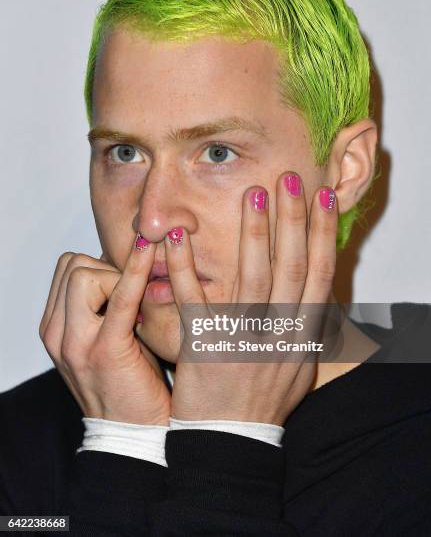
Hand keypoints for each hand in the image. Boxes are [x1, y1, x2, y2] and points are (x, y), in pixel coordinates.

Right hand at [39, 238, 170, 424]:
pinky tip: (152, 251)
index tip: (126, 284)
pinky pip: (120, 296)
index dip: (100, 266)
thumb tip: (119, 261)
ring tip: (140, 305)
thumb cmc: (131, 380)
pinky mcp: (106, 350)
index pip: (66, 269)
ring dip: (118, 276)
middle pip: (72, 265)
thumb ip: (105, 303)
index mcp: (55, 330)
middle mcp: (56, 335)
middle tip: (133, 295)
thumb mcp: (107, 336)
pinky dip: (136, 269)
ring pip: (84, 273)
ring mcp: (75, 344)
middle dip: (106, 268)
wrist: (137, 434)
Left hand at [166, 172, 337, 425]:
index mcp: (301, 337)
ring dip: (253, 233)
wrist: (230, 441)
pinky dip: (185, 269)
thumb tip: (316, 293)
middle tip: (287, 179)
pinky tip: (177, 239)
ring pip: (252, 278)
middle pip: (290, 268)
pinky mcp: (204, 349)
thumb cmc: (264, 401)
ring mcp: (242, 342)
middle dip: (292, 220)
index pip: (319, 276)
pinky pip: (195, 302)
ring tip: (252, 194)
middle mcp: (278, 336)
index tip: (325, 198)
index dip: (323, 234)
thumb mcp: (297, 367)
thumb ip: (305, 329)